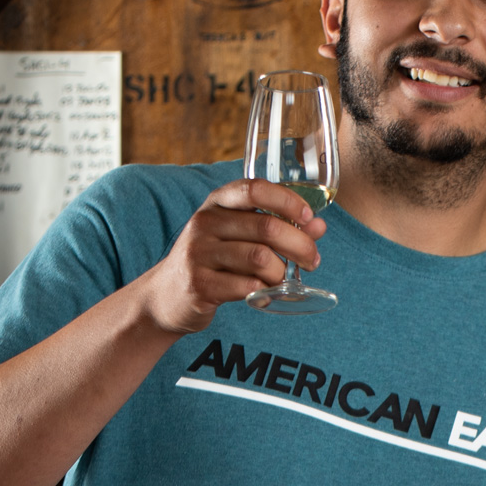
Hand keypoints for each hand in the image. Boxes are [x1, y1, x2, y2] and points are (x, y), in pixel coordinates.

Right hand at [136, 178, 328, 334]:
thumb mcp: (237, 235)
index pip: (255, 189)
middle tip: (313, 260)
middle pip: (266, 227)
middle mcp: (205, 223)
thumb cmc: (213, 260)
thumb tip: (319, 226)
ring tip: (285, 279)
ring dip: (282, 272)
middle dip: (300, 245)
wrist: (166, 296)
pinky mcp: (200, 284)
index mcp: (217, 203)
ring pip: (260, 258)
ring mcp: (199, 253)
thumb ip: (276, 226)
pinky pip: (247, 286)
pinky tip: (266, 294)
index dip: (288, 201)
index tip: (310, 218)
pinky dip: (266, 292)